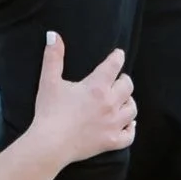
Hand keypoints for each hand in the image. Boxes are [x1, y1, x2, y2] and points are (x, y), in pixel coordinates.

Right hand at [26, 32, 137, 165]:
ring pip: (131, 109)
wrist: (50, 144)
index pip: (114, 65)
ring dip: (129, 102)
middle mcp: (110, 103)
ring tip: (123, 99)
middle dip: (124, 80)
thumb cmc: (49, 112)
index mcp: (96, 87)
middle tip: (118, 79)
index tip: (118, 54)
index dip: (117, 57)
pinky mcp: (111, 141)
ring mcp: (113, 124)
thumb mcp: (49, 81)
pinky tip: (129, 124)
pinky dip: (130, 128)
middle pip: (128, 86)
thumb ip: (53, 57)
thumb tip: (53, 34)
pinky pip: (129, 135)